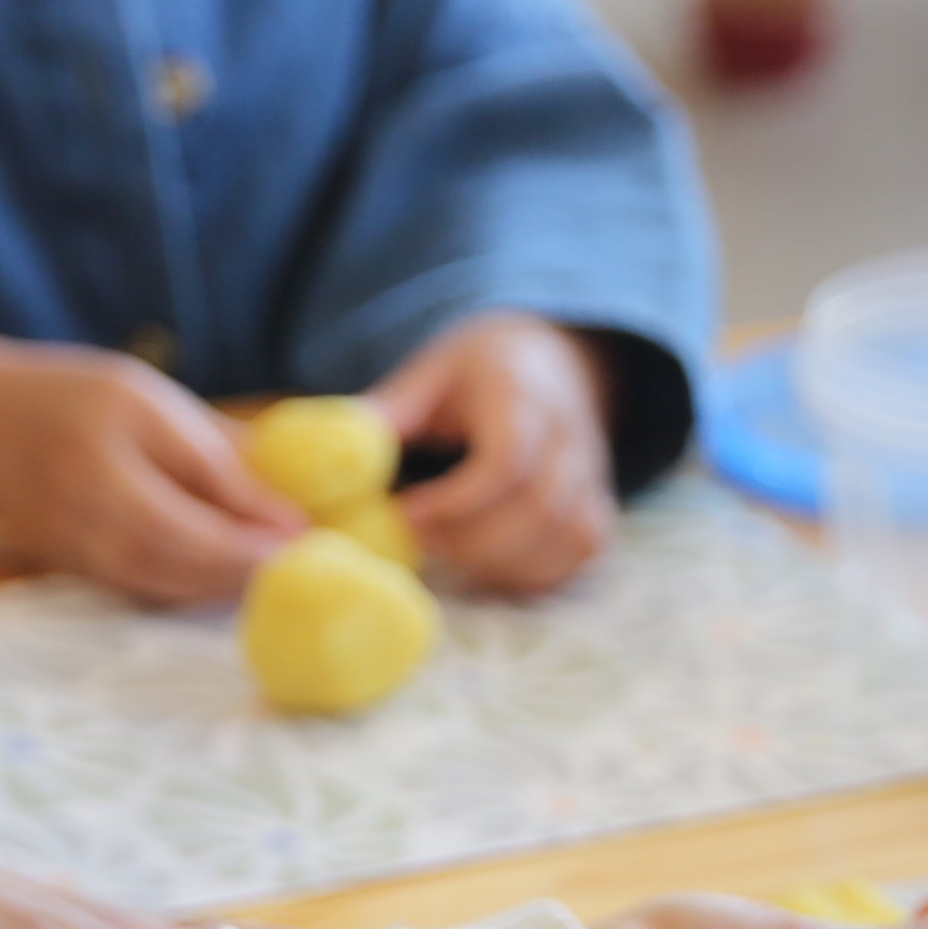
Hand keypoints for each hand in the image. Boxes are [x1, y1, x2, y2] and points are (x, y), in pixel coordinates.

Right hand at [0, 333, 302, 607]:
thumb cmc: (83, 400)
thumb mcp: (153, 401)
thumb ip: (217, 450)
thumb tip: (292, 503)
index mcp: (112, 421)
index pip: (195, 474)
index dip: (254, 512)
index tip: (304, 530)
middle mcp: (80, 479)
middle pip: (171, 539)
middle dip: (239, 561)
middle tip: (293, 566)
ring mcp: (62, 527)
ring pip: (150, 573)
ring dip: (213, 584)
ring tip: (262, 577)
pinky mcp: (58, 561)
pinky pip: (128, 586)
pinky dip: (177, 590)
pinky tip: (214, 584)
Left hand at [366, 313, 615, 596]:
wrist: (557, 359)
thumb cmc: (483, 370)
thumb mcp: (432, 372)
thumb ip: (389, 412)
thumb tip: (329, 448)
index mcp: (523, 392)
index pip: (508, 459)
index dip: (458, 501)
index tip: (407, 513)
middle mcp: (571, 435)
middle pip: (541, 506)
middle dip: (473, 538)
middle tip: (417, 540)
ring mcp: (593, 473)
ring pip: (568, 535)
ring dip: (502, 560)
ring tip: (447, 551)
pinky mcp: (598, 504)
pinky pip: (581, 551)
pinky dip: (535, 569)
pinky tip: (487, 562)